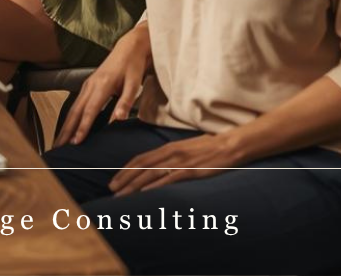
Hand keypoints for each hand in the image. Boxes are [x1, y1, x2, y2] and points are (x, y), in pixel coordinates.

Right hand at [54, 23, 152, 146]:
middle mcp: (90, 85)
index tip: (76, 142)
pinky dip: (71, 118)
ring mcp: (87, 85)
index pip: (90, 110)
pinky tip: (68, 127)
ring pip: (73, 108)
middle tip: (58, 147)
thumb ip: (126, 102)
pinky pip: (76, 104)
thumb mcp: (134, 84)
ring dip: (66, 125)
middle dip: (67, 130)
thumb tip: (118, 120)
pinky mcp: (88, 86)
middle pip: (76, 111)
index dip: (83, 127)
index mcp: (102, 85)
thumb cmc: (133, 67)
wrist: (128, 48)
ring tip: (59, 142)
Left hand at [108, 131, 241, 195]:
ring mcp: (179, 162)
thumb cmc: (209, 148)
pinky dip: (154, 186)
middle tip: (111, 189)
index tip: (115, 179)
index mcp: (168, 148)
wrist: (230, 145)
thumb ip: (172, 157)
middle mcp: (170, 153)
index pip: (141, 158)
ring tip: (121, 195)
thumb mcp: (186, 150)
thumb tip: (159, 167)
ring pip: (150, 174)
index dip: (125, 169)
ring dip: (133, 185)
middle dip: (124, 178)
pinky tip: (144, 193)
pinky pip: (168, 179)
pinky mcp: (190, 170)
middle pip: (141, 166)